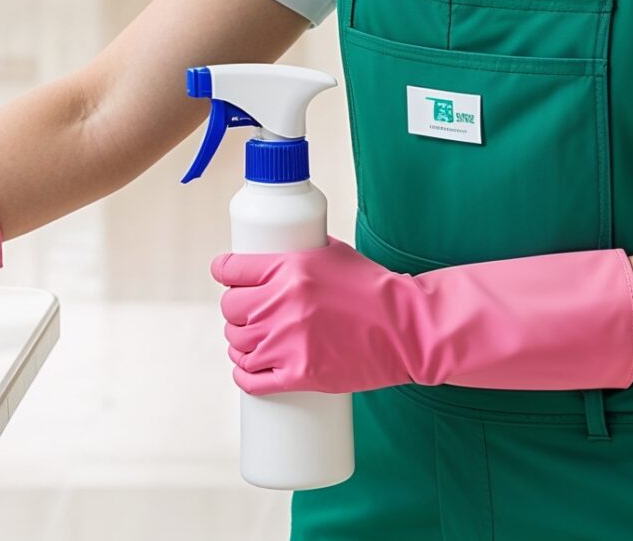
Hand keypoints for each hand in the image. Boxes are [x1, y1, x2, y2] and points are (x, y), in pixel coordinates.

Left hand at [213, 240, 417, 395]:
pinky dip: (244, 376)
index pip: (231, 270)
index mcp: (290, 268)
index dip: (224, 273)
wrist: (407, 329)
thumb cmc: (375, 289)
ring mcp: (289, 343)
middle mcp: (283, 304)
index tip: (225, 276)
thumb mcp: (334, 255)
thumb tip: (273, 253)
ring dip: (240, 344)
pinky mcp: (300, 374)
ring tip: (252, 342)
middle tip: (248, 313)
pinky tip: (247, 370)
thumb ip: (300, 253)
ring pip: (237, 345)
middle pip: (231, 310)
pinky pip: (252, 380)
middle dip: (236, 311)